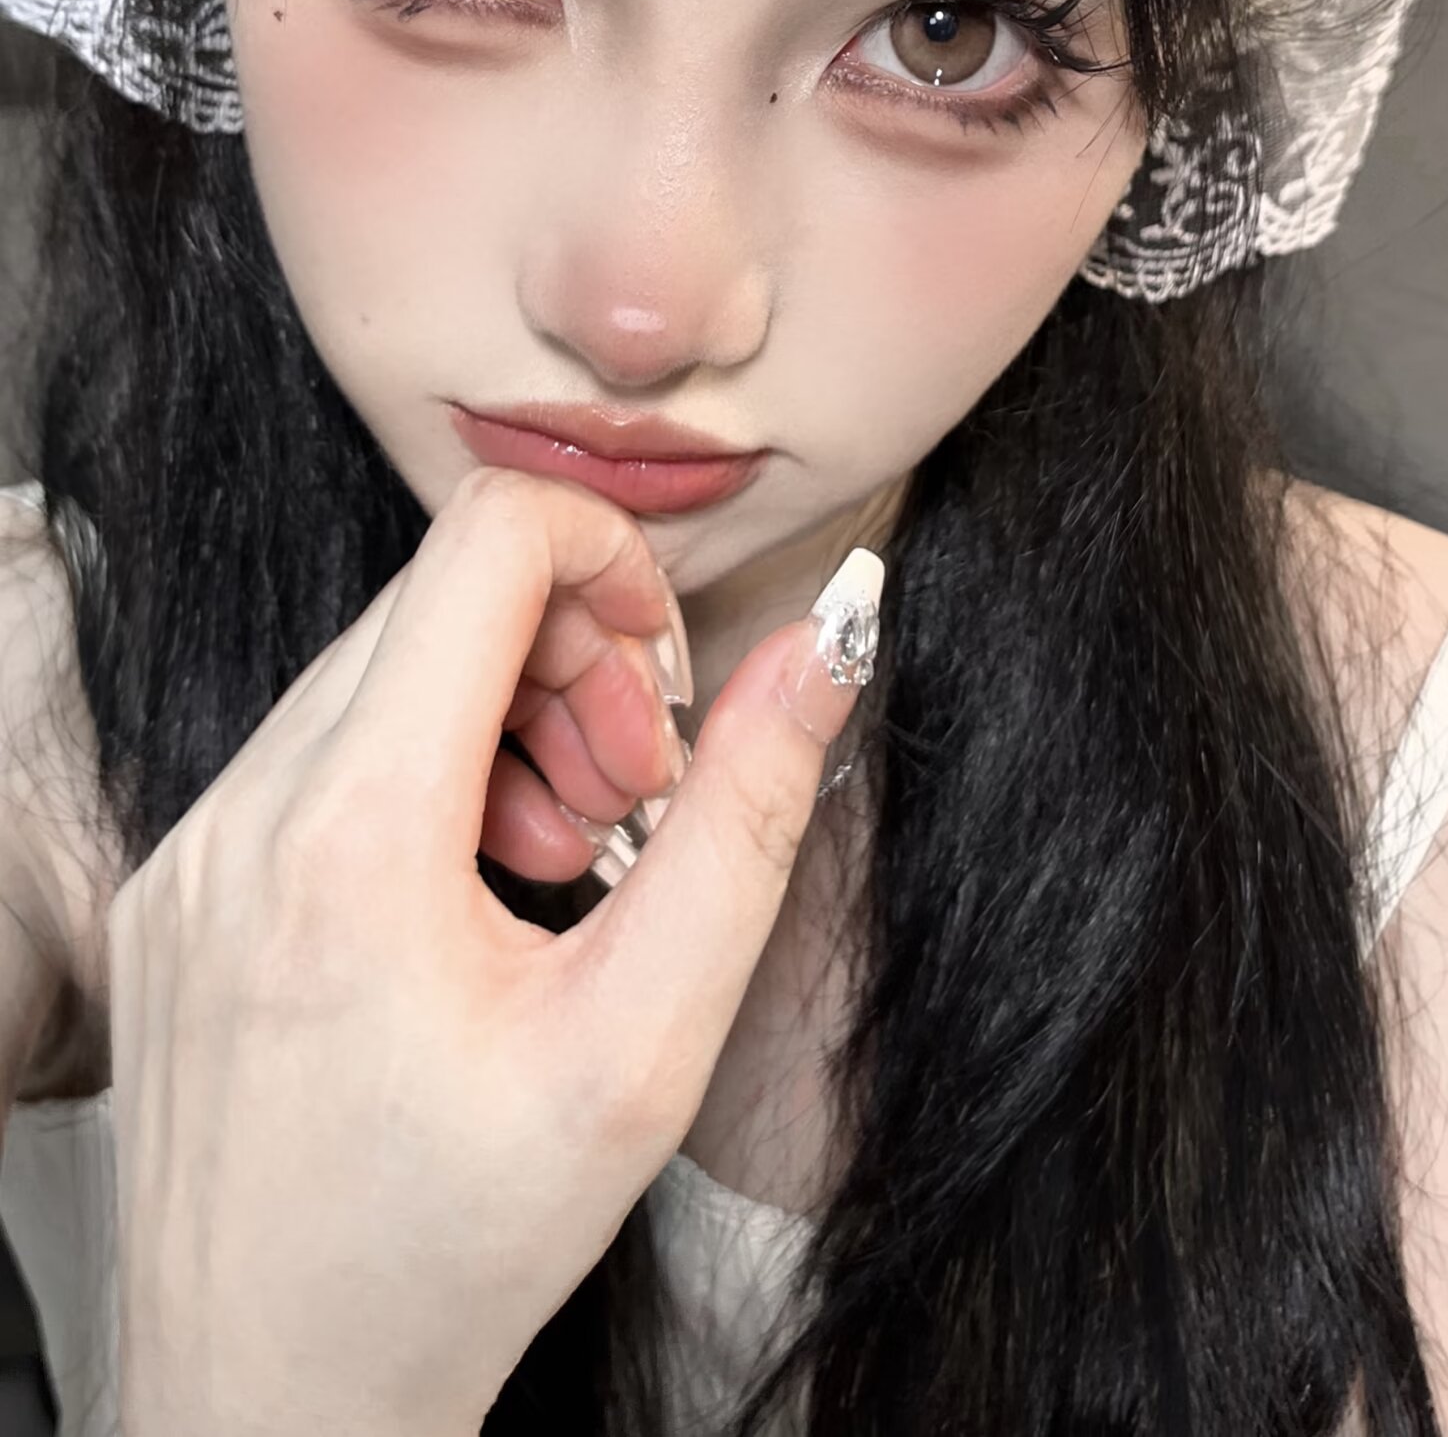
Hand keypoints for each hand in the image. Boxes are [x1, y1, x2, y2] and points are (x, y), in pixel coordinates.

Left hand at [107, 465, 880, 1436]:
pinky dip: (422, 775)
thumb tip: (828, 644)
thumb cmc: (458, 1247)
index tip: (668, 679)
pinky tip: (476, 890)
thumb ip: (750, 814)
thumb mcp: (648, 1038)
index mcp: (352, 831)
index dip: (614, 565)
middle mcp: (242, 813)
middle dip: (574, 666)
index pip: (487, 537)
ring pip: (379, 671)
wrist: (271, 1400)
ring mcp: (193, 849)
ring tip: (565, 853)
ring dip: (504, 722)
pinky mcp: (177, 889)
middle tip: (633, 798)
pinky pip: (316, 751)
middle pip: (439, 599)